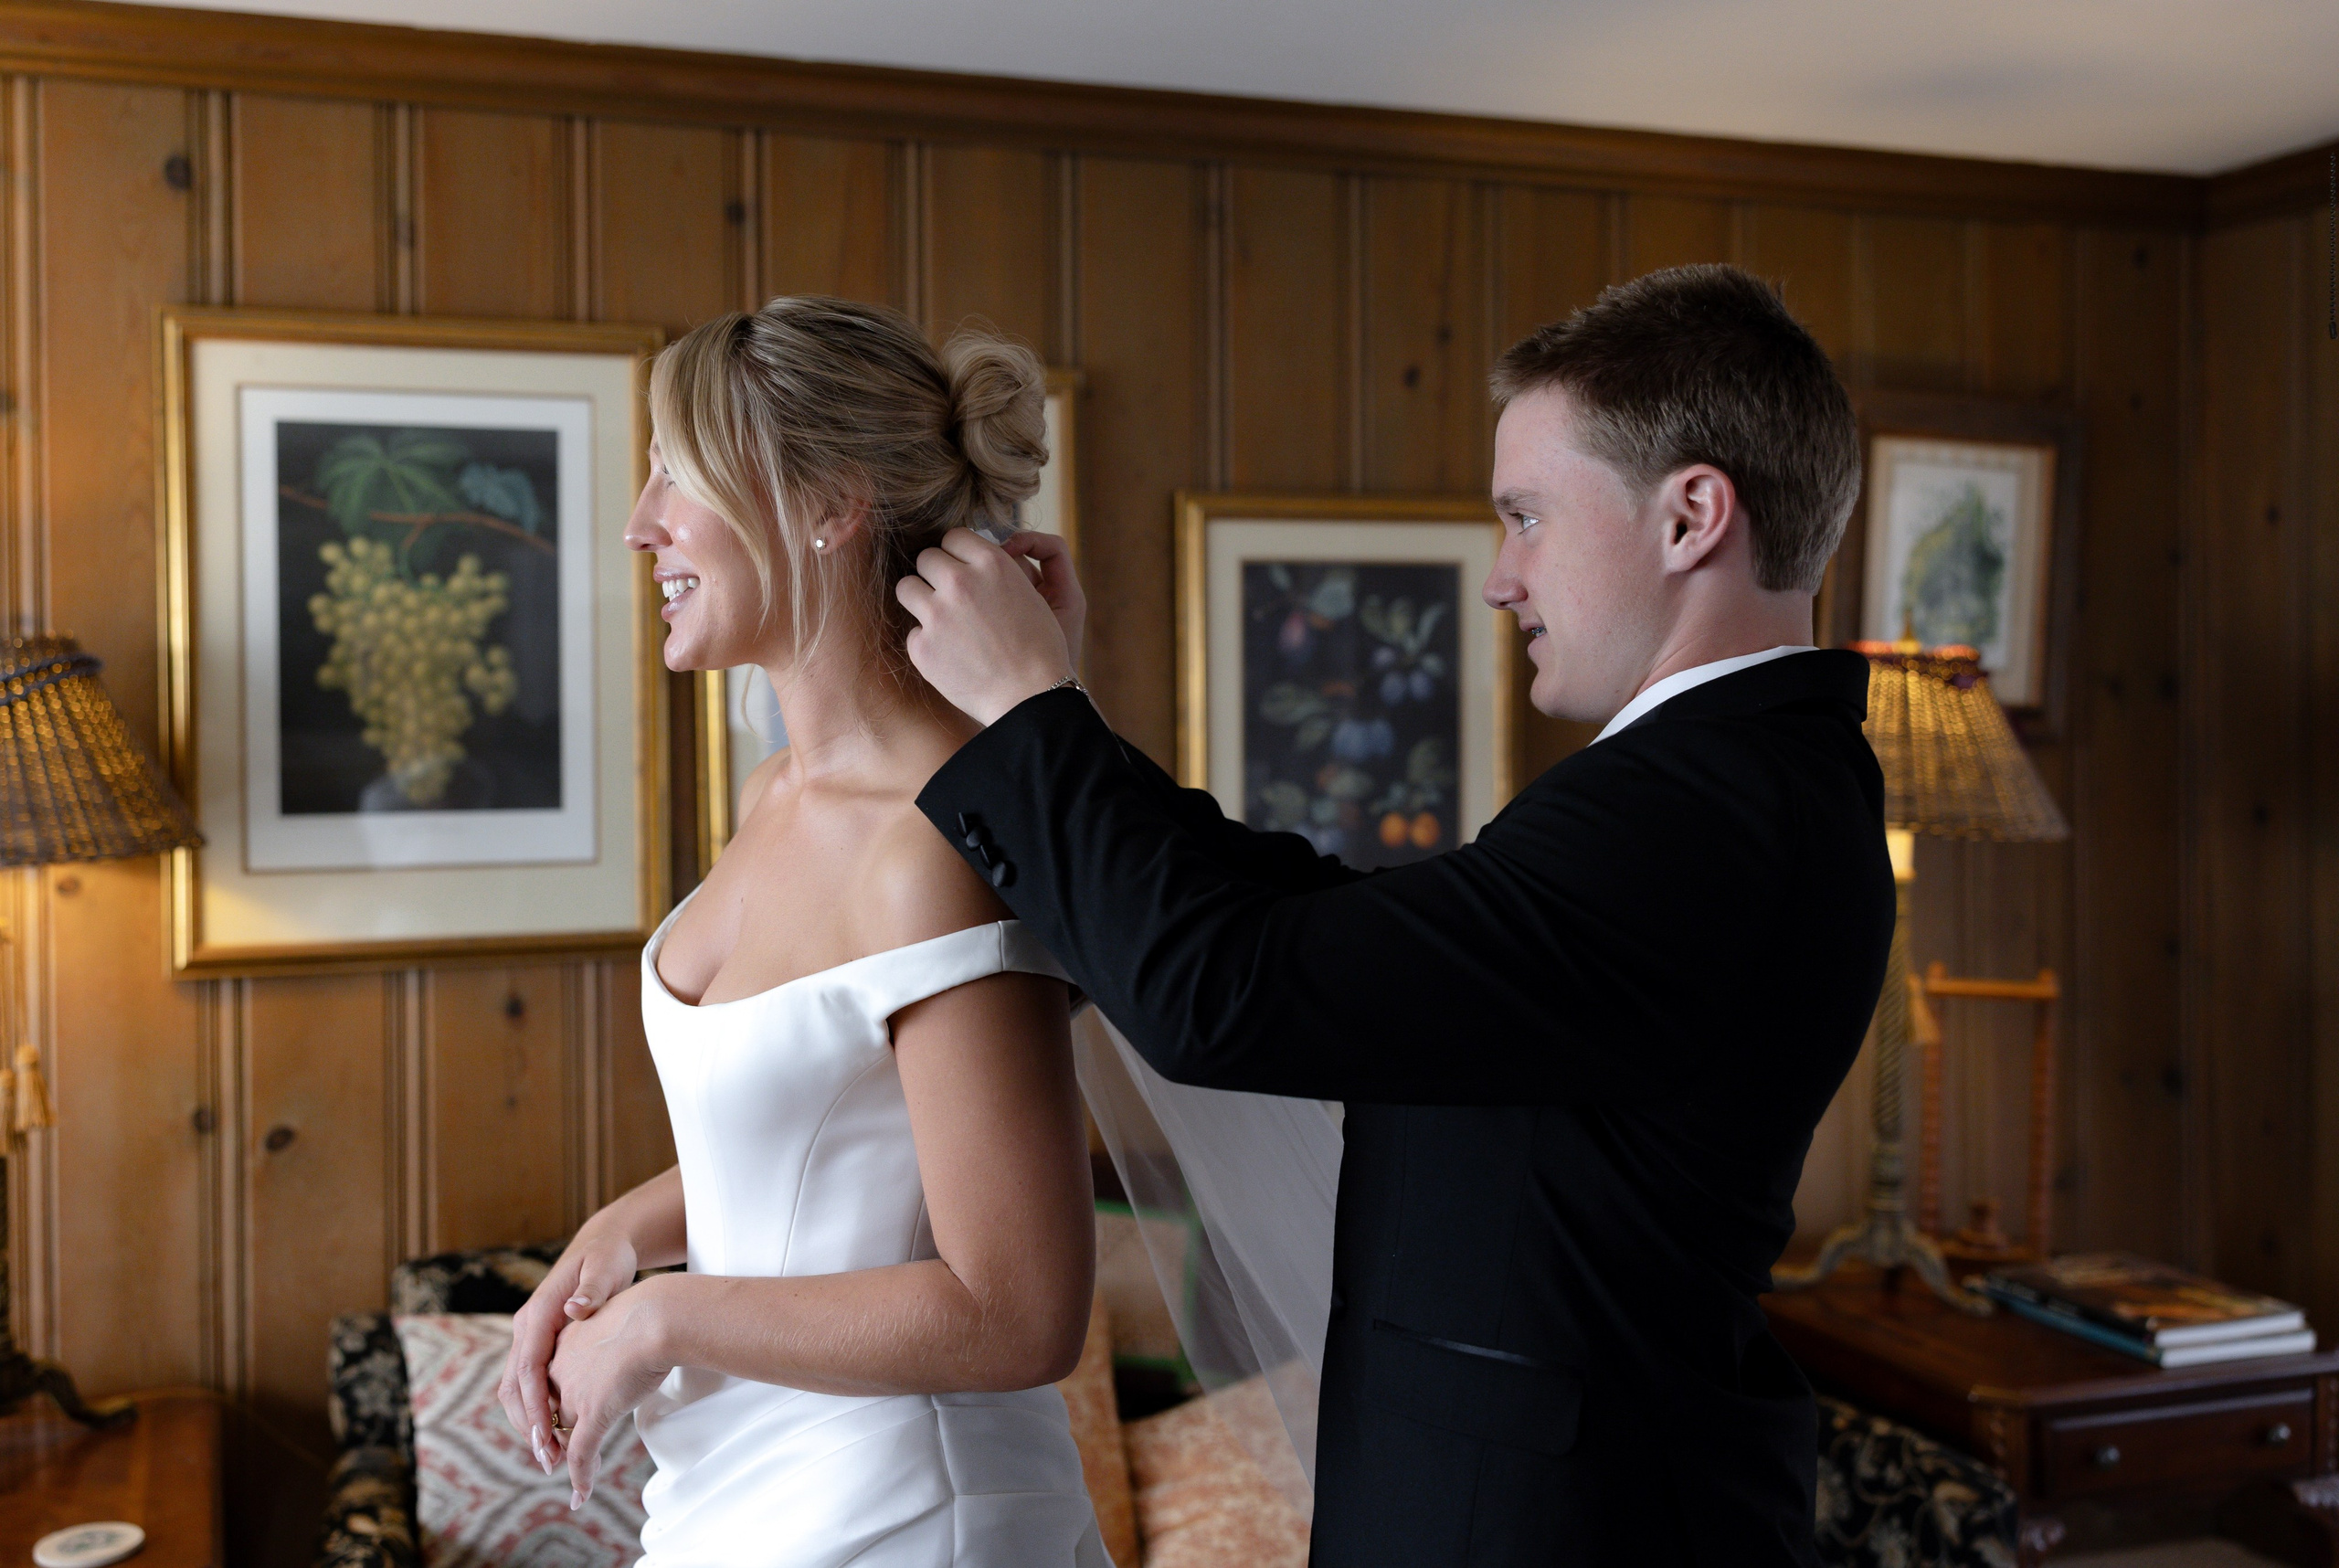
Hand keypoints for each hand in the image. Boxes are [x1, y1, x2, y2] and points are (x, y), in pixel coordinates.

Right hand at [497, 1228, 638, 1474]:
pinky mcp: (542, 1343)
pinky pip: (532, 1384)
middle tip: (547, 1459)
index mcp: (539, 1313)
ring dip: (530, 1423)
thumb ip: (593, 1290)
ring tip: (551, 1456)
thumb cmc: (608, 1257)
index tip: (543, 1435)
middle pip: (515, 1385)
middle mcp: (527, 1327)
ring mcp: (531, 1336)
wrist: (603, 1245)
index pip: (528, 1367)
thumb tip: (575, 1308)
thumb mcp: (606, 1268)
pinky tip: (558, 1432)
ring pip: (518, 1389)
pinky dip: (539, 1410)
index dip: (534, 1404)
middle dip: (527, 1424)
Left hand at [544, 1274, 675, 1509]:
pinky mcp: (592, 1412)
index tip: (555, 1426)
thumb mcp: (616, 1319)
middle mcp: (557, 1370)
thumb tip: (621, 1341)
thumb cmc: (649, 1312)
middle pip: (549, 1413)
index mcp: (560, 1344)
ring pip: (562, 1437)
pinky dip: (580, 1477)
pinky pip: (580, 1454)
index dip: (549, 1410)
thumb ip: (606, 1337)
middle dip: (552, 1439)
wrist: (657, 1316)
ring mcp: (573, 1394)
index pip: (545, 1385)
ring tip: (578, 1478)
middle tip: (559, 1456)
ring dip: (566, 1460)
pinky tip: (581, 1494)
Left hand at [897, 528, 1074, 724]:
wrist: (1032, 697)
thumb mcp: (1028, 592)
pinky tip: (952, 655)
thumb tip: (962, 558)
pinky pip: (913, 631)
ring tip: (942, 620)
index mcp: (991, 563)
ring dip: (920, 600)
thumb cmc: (1038, 647)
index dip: (956, 554)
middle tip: (952, 597)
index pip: (953, 537)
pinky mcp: (922, 647)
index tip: (962, 569)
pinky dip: (928, 643)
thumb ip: (993, 570)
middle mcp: (960, 583)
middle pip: (926, 558)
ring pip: (906, 587)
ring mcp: (937, 615)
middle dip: (936, 575)